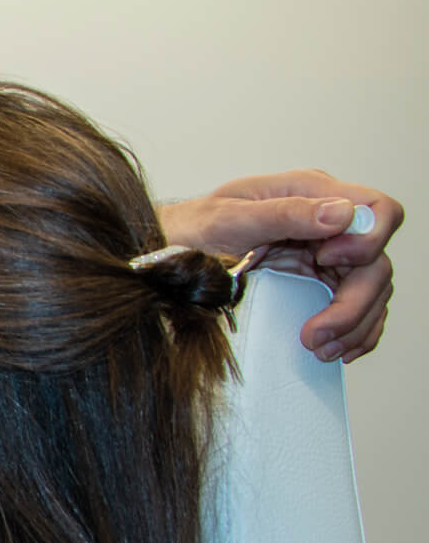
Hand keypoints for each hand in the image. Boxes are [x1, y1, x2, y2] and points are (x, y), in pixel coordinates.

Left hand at [157, 170, 402, 362]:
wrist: (165, 254)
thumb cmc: (189, 228)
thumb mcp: (230, 218)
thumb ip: (286, 214)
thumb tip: (341, 214)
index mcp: (309, 194)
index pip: (377, 210)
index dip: (367, 241)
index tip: (327, 263)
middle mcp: (324, 222)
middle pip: (375, 261)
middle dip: (355, 302)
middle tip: (317, 334)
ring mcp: (323, 252)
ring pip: (370, 288)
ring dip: (354, 325)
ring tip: (320, 349)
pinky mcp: (315, 280)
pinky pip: (355, 306)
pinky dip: (354, 331)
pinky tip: (335, 348)